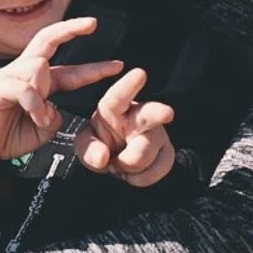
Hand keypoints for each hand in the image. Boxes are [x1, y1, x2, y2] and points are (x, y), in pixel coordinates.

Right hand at [0, 17, 123, 160]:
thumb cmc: (9, 136)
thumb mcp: (42, 128)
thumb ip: (53, 115)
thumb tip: (55, 108)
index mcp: (40, 83)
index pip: (70, 70)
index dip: (94, 68)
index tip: (118, 65)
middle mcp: (25, 72)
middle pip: (48, 39)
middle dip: (71, 28)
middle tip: (92, 23)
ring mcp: (11, 76)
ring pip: (39, 65)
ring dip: (45, 93)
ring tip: (41, 117)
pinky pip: (25, 87)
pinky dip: (35, 104)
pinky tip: (35, 117)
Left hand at [74, 67, 176, 186]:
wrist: (117, 162)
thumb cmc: (102, 144)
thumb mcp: (85, 145)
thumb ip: (88, 149)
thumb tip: (103, 158)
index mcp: (114, 108)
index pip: (119, 95)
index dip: (129, 85)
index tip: (140, 74)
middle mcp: (138, 116)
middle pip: (151, 113)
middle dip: (159, 112)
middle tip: (167, 113)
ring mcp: (156, 133)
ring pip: (146, 150)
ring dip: (128, 165)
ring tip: (120, 164)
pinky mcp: (167, 151)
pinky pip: (159, 168)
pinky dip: (142, 178)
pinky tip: (133, 173)